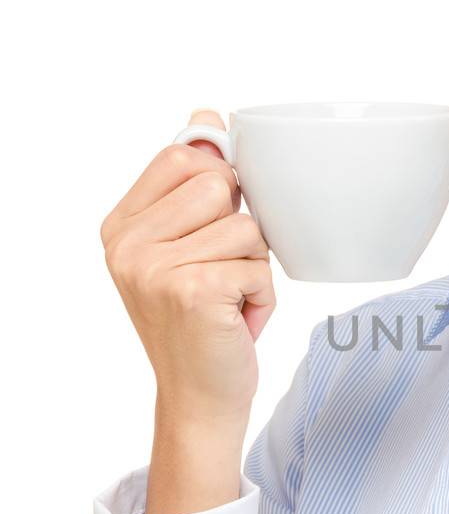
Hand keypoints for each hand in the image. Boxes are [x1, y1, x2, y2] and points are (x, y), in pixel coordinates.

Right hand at [99, 107, 276, 428]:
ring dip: (254, 267)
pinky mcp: (193, 291)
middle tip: (221, 272)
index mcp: (120, 225)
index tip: (216, 223)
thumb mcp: (185, 247)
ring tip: (229, 301)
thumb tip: (206, 115)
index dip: (219, 181)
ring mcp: (155, 267)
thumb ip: (191, 185)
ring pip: (247, 227)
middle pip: (219, 184)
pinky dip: (262, 297)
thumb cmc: (201, 322)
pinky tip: (235, 321)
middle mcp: (127, 245)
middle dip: (240, 228)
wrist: (199, 398)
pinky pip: (259, 266)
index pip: (181, 156)